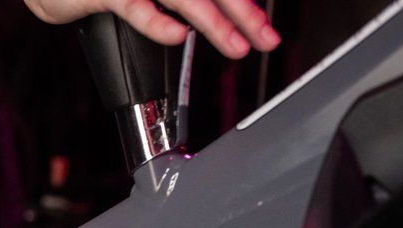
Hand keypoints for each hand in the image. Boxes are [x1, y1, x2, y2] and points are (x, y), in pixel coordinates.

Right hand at [24, 0, 280, 58]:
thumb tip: (197, 21)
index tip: (262, 27)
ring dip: (213, 22)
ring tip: (237, 47)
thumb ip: (164, 2)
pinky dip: (157, 24)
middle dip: (243, 13)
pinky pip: (134, 5)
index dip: (242, 3)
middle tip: (268, 39)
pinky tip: (178, 37)